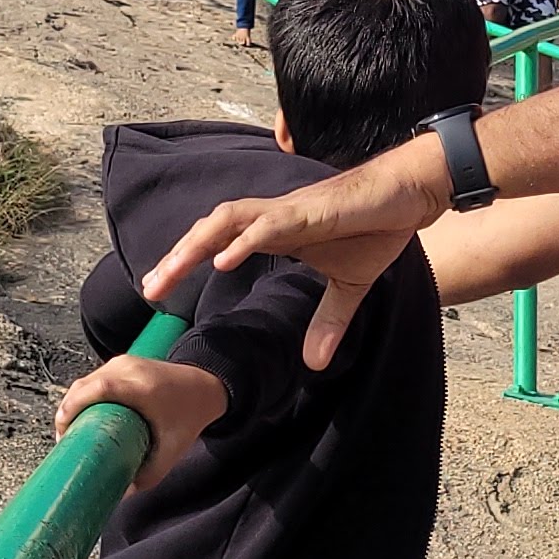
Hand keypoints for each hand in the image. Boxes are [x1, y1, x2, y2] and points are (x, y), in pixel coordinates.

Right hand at [56, 356, 227, 488]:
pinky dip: (84, 396)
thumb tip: (122, 494)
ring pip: (85, 382)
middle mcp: (128, 369)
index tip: (64, 432)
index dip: (73, 408)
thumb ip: (150, 474)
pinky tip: (82, 417)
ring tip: (72, 432)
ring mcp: (124, 362)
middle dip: (67, 412)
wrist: (207, 385)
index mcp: (141, 387)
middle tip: (65, 441)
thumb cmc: (190, 414)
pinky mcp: (121, 363)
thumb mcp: (173, 449)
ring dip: (73, 404)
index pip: (97, 390)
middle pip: (83, 387)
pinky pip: (94, 378)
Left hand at [140, 140, 450, 370]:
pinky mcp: (313, 210)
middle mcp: (274, 217)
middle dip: (177, 257)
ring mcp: (291, 211)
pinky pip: (271, 224)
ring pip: (229, 219)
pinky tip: (223, 259)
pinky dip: (244, 240)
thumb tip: (314, 364)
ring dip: (197, 244)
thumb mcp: (349, 286)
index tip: (157, 290)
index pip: (219, 243)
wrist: (410, 194)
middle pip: (212, 230)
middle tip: (148, 289)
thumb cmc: (376, 227)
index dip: (185, 262)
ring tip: (171, 270)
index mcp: (276, 232)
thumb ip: (328, 321)